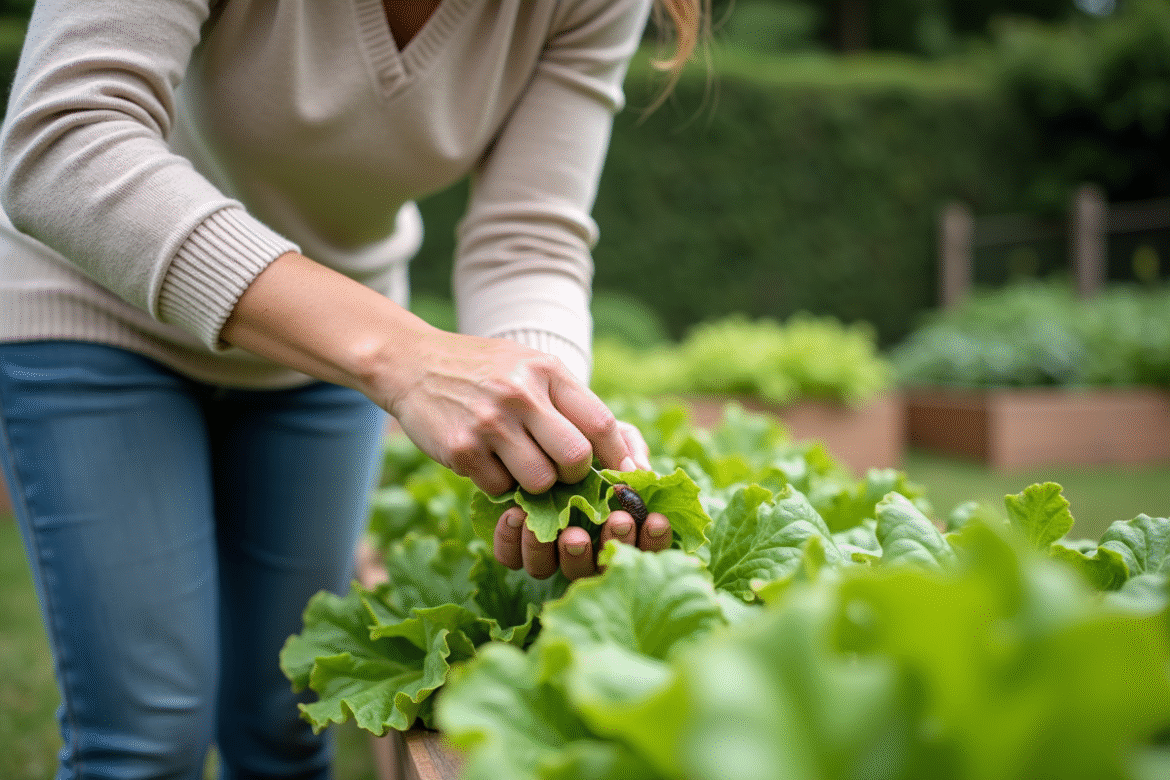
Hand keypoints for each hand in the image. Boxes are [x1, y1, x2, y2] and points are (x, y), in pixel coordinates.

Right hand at [385, 329, 634, 496]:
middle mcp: (520, 394)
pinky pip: (499, 488)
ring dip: (535, 484)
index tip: (623, 473)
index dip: (618, 455)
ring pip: (539, 482)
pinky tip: (486, 459)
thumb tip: (619, 453)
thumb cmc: (484, 371)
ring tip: (519, 463)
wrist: (413, 363)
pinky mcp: (461, 449)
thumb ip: (567, 402)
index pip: (601, 423)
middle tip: (560, 471)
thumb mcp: (529, 367)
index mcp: (546, 371)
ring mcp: (489, 423)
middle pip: (575, 459)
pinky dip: (497, 483)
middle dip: (574, 475)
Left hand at [488, 419, 668, 579]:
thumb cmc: (571, 429)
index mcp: (610, 522)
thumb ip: (625, 446)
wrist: (518, 423)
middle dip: (613, 543)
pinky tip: (518, 516)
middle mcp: (580, 541)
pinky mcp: (513, 544)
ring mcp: (546, 547)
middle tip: (617, 521)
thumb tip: (638, 471)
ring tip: (570, 532)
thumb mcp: (602, 429)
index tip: (655, 519)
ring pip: (557, 568)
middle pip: (600, 565)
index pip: (641, 545)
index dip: (653, 540)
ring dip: (568, 554)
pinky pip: (512, 558)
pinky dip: (515, 542)